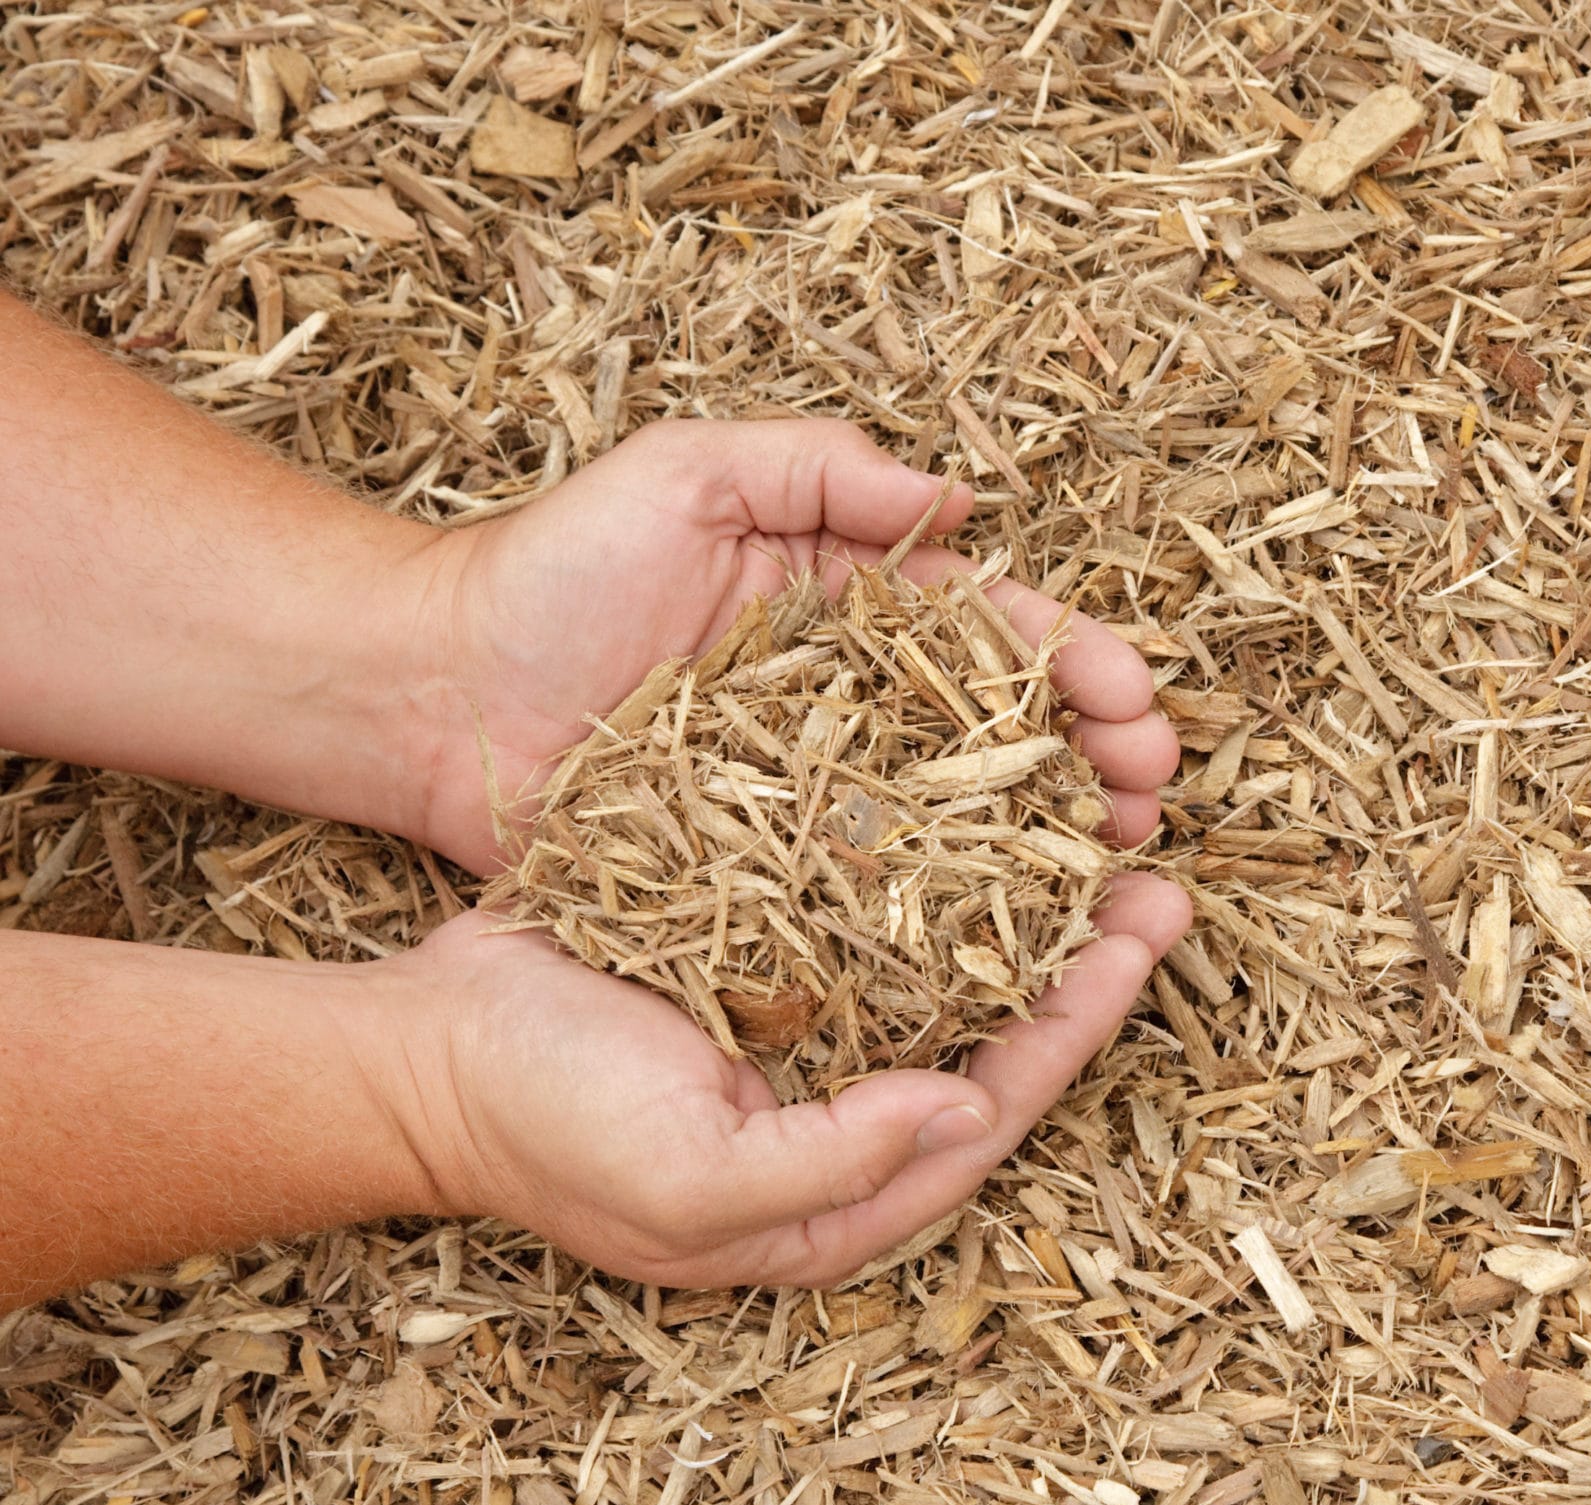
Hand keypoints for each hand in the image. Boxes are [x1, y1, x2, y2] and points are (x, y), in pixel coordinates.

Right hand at [372, 874, 1191, 1286]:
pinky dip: (936, 871)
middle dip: (1080, 962)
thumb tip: (973, 1107)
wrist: (415, 1050)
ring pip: (949, 970)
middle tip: (1157, 880)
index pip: (995, 1109)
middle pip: (994, 1039)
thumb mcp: (688, 1180)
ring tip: (1097, 831)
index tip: (1139, 942)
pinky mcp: (765, 965)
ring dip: (1024, 906)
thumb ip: (837, 1161)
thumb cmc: (542, 1126)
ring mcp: (805, 1039)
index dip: (1076, 1027)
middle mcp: (842, 1120)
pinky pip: (874, 920)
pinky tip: (981, 809)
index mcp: (839, 1198)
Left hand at [406, 419, 1179, 872]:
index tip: (1135, 703)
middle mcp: (852, 704)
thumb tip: (959, 499)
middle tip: (1151, 797)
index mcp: (851, 606)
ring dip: (1049, 846)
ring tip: (1118, 870)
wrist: (427, 694)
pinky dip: (952, 918)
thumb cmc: (550, 568)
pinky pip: (874, 895)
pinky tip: (1015, 942)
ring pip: (961, 823)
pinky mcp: (768, 873)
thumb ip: (816, 465)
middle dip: (1092, 758)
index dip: (1076, 663)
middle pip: (1003, 733)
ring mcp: (815, 794)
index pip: (992, 631)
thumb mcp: (684, 473)